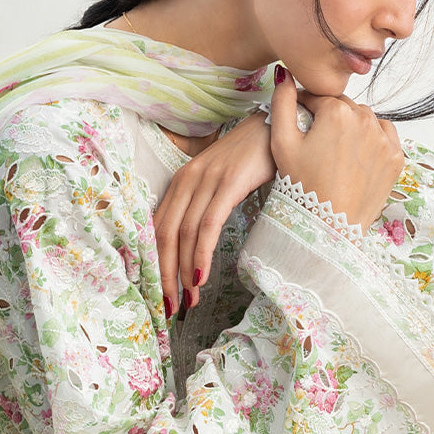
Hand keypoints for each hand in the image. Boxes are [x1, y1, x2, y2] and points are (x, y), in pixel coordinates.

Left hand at [153, 111, 274, 315]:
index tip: (160, 293)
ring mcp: (206, 180)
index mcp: (180, 183)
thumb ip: (204, 207)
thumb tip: (194, 246)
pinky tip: (201, 276)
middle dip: (165, 276)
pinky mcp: (227, 183)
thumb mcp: (220, 183)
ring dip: (184, 272)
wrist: (277, 126)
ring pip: (184, 234)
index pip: (158, 229)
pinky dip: (201, 254)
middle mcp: (187, 180)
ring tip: (189, 300)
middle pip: (165, 236)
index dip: (156, 264)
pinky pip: (208, 225)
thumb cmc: (251, 160)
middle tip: (170, 307)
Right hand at [269, 71, 403, 231]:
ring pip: (364, 120)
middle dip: (330, 119)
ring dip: (351, 128)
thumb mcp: (282, 142)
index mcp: (337, 111)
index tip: (300, 127)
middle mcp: (366, 119)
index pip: (318, 98)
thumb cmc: (302, 186)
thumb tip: (284, 73)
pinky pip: (383, 137)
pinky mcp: (395, 157)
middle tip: (317, 144)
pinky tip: (355, 157)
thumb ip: (282, 102)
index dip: (305, 111)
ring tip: (335, 152)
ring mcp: (384, 139)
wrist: (328, 226)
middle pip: (343, 108)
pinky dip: (371, 142)